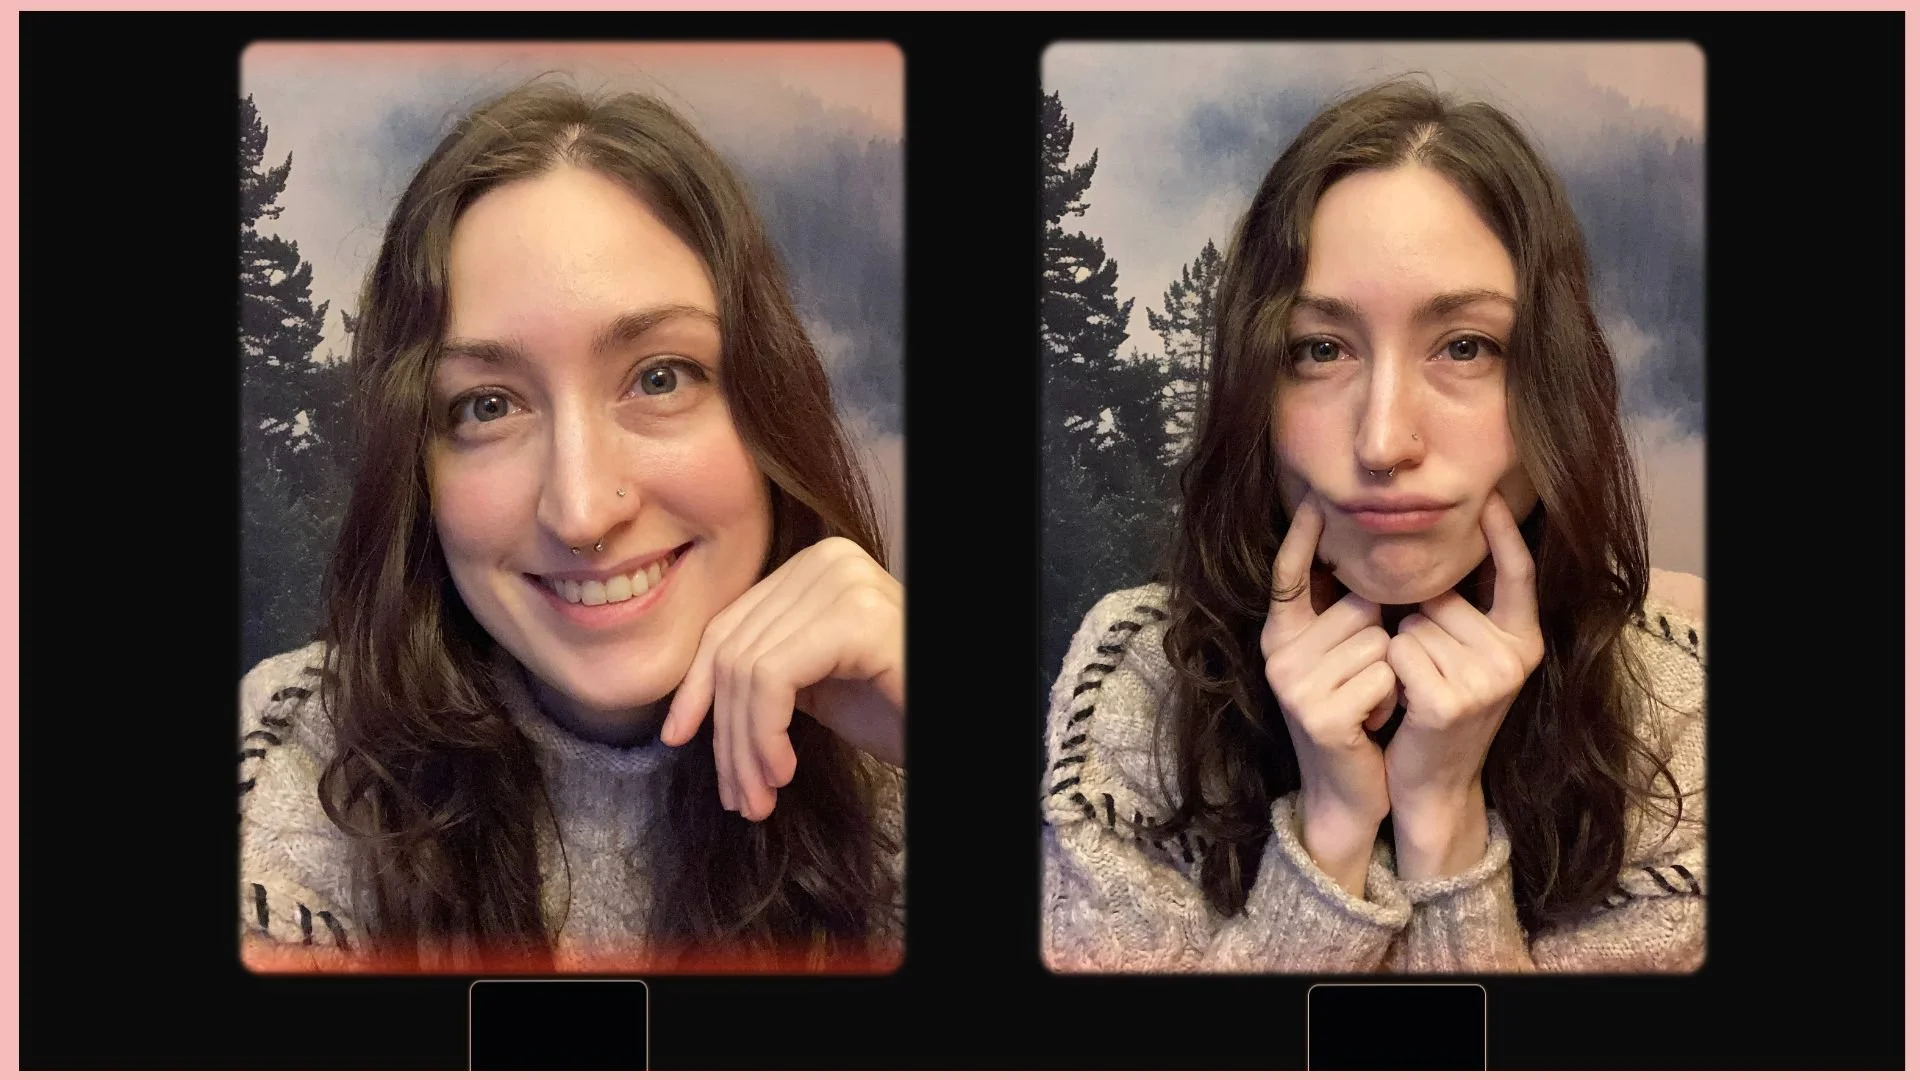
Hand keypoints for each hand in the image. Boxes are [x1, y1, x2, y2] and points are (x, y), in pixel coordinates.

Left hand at [660, 536, 904, 821]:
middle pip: (733, 650)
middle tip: (740, 796)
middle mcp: (827, 559)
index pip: (728, 624)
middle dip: (725, 735)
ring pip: (746, 670)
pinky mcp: (857, 617)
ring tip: (759, 797)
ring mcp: (845, 581)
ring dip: (745, 749)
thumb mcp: (811, 686)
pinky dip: (765, 735)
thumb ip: (759, 673)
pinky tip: (784, 772)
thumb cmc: (896, 710)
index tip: (679, 739)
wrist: (944, 728)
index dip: (697, 687)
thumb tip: (688, 704)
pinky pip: (772, 679)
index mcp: (812, 567)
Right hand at [1262, 498, 1396, 893]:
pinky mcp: (1319, 714)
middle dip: (1382, 637)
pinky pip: (1384, 676)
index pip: (1288, 575)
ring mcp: (1294, 684)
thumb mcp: (1343, 659)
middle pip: (1359, 605)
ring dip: (1391, 673)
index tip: (1314, 498)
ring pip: (1378, 641)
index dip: (1300, 536)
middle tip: (1368, 681)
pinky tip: (1373, 724)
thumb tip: (1364, 558)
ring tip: (1372, 703)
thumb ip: (1343, 613)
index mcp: (1282, 634)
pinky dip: (1392, 700)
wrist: (1350, 791)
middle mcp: (1278, 654)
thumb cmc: (1357, 715)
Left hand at [1383, 492, 1543, 878]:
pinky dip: (1389, 672)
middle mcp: (1515, 658)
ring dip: (1401, 650)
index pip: (1517, 574)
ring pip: (1413, 624)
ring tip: (1418, 689)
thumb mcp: (1467, 655)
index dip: (1503, 534)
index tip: (1488, 495)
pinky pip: (1398, 652)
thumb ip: (1467, 609)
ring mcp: (1486, 681)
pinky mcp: (1450, 702)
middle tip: (1429, 672)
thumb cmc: (1438, 706)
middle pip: (1441, 598)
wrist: (1433, 782)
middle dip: (1418, 623)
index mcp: (1524, 640)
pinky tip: (1405, 703)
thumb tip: (1444, 544)